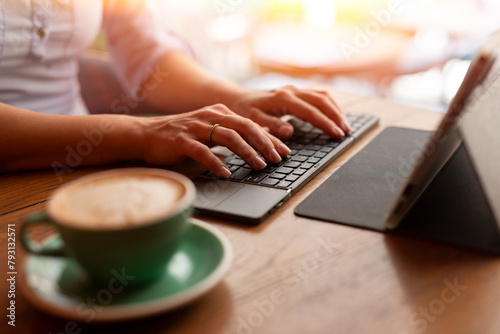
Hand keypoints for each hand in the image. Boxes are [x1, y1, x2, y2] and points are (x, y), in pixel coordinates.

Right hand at [141, 104, 290, 177]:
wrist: (147, 134)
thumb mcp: (211, 128)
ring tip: (258, 166)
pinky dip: (216, 162)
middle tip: (276, 159)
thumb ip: (234, 130)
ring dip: (246, 152)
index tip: (285, 151)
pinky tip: (226, 173)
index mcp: (220, 112)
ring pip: (227, 137)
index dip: (270, 138)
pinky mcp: (181, 140)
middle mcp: (210, 116)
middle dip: (264, 143)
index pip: (251, 123)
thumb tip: (262, 134)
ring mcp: (195, 127)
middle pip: (244, 127)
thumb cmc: (182, 135)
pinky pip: (202, 151)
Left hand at [227, 85, 350, 138]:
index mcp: (281, 99)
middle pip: (320, 100)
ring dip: (335, 110)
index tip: (336, 133)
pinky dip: (329, 105)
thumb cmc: (243, 111)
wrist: (236, 99)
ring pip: (322, 96)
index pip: (309, 111)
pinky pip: (318, 95)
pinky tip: (335, 115)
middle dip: (335, 116)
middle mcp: (290, 91)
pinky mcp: (296, 92)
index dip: (325, 122)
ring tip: (344, 126)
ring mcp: (294, 90)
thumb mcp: (252, 121)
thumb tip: (289, 131)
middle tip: (346, 132)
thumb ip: (270, 126)